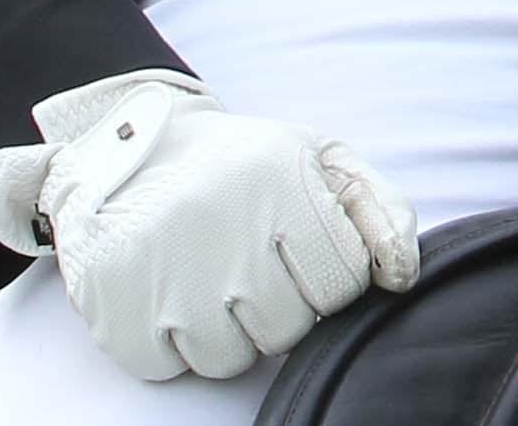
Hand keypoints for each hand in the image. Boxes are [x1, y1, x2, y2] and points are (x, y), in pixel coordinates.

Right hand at [0, 69, 418, 380]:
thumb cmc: (240, 165)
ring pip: (229, 358)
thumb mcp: (315, 159)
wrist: (125, 149)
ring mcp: (163, 271)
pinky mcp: (115, 307)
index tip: (298, 246)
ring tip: (205, 273)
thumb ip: (377, 209)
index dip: (327, 271)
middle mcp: (223, 223)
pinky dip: (170, 341)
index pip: (344, 281)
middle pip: (286, 328)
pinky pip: (168, 368)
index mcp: (280, 177)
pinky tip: (165, 289)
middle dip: (275, 303)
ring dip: (224, 328)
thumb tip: (402, 275)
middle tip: (246, 259)